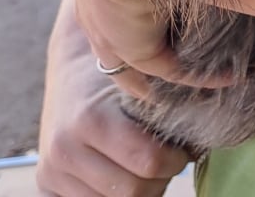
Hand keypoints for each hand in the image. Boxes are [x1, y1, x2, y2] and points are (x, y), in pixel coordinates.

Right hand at [37, 0, 189, 196]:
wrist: (72, 70)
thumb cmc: (120, 75)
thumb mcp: (145, 84)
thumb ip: (173, 109)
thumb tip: (209, 136)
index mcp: (91, 120)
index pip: (150, 162)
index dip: (177, 160)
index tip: (183, 148)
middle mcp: (64, 149)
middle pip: (134, 191)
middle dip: (161, 179)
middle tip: (168, 160)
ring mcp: (52, 169)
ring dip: (140, 191)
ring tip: (144, 165)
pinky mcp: (45, 183)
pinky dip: (115, 196)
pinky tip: (124, 174)